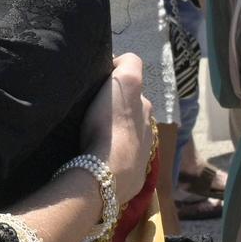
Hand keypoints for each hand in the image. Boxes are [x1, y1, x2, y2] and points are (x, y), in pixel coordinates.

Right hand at [80, 53, 153, 203]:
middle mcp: (148, 130)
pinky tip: (98, 157)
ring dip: (114, 135)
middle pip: (129, 113)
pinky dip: (112, 157)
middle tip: (92, 113)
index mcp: (145, 107)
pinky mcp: (131, 179)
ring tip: (92, 136)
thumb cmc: (112, 124)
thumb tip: (120, 62)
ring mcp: (141, 157)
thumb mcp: (124, 81)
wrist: (107, 172)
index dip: (114, 85)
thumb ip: (129, 63)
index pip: (131, 88)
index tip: (96, 89)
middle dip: (115, 111)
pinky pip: (120, 161)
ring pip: (126, 137)